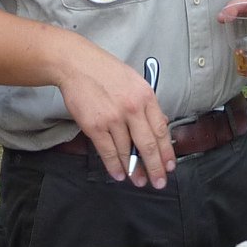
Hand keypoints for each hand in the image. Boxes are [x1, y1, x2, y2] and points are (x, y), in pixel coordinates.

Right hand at [55, 42, 173, 188]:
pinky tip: (119, 174)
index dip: (166, 152)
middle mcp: (132, 108)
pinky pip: (108, 152)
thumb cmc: (105, 71)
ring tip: (138, 180)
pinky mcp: (95, 126)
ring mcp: (113, 118)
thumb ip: (147, 104)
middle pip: (148, 145)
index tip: (169, 166)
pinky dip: (114, 166)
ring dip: (134, 170)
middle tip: (159, 182)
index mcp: (145, 96)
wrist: (77, 64)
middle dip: (155, 168)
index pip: (161, 130)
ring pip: (127, 151)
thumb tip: (160, 125)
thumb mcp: (135, 81)